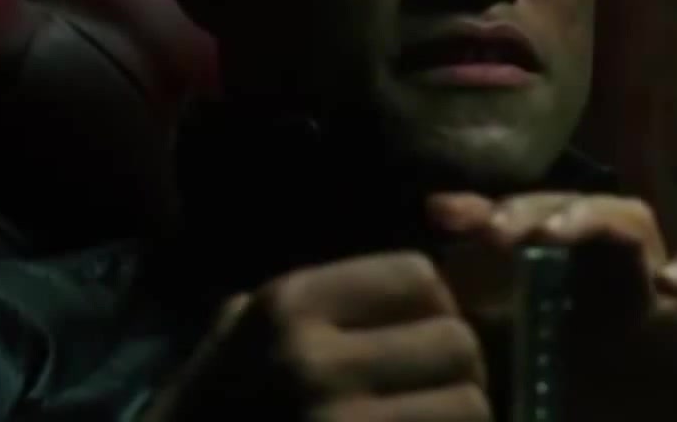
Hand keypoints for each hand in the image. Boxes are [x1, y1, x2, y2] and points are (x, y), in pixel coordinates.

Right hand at [141, 253, 490, 421]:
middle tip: (429, 396)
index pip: (418, 277)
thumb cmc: (206, 417)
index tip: (417, 341)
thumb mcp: (238, 337)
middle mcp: (313, 360)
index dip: (430, 310)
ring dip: (458, 419)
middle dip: (454, 372)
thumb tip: (423, 268)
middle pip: (456, 342)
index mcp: (287, 305)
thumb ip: (315, 302)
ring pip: (470, 405)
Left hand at [431, 192, 676, 421]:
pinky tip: (674, 282)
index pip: (519, 242)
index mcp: (553, 312)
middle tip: (498, 229)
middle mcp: (604, 299)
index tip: (442, 213)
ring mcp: (663, 313)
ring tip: (555, 237)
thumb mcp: (513, 407)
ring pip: (638, 224)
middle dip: (537, 208)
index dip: (484, 215)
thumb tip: (426, 322)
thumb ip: (477, 370)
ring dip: (595, 217)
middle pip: (576, 214)